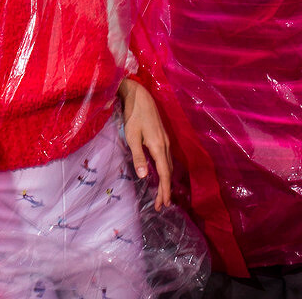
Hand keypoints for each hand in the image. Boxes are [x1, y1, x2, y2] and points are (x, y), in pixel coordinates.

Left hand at [118, 77, 172, 210]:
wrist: (139, 96)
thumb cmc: (133, 116)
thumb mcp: (132, 137)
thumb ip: (138, 157)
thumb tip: (144, 177)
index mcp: (158, 147)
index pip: (165, 174)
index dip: (164, 190)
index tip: (163, 204)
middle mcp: (165, 145)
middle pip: (169, 172)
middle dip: (166, 189)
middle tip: (162, 205)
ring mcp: (165, 140)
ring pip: (169, 165)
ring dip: (166, 180)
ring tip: (162, 194)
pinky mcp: (162, 137)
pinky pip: (167, 158)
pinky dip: (166, 170)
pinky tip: (161, 173)